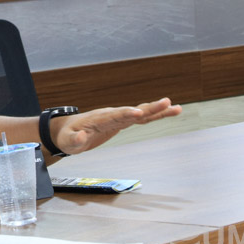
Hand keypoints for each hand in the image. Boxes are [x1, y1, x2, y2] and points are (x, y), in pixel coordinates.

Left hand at [52, 98, 181, 154]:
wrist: (68, 130)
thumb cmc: (67, 136)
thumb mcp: (67, 141)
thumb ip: (74, 140)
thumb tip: (82, 136)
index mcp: (98, 119)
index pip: (114, 116)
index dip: (126, 114)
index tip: (139, 113)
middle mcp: (111, 115)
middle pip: (132, 111)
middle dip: (149, 108)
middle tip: (166, 102)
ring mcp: (118, 117)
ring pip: (141, 113)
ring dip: (157, 111)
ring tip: (176, 108)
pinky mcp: (122, 121)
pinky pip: (142, 118)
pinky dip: (155, 115)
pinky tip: (170, 112)